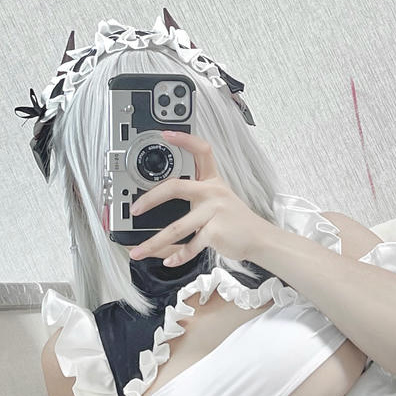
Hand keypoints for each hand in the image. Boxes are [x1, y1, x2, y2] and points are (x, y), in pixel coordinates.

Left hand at [128, 131, 271, 266]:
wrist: (259, 238)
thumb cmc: (236, 220)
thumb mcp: (220, 199)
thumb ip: (197, 195)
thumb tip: (162, 200)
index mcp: (213, 181)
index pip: (201, 151)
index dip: (184, 140)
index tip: (166, 134)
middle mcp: (212, 192)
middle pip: (176, 187)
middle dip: (150, 198)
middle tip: (135, 209)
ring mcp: (214, 212)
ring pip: (176, 228)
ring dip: (154, 243)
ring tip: (138, 251)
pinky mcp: (215, 232)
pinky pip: (189, 246)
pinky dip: (177, 257)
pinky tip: (168, 261)